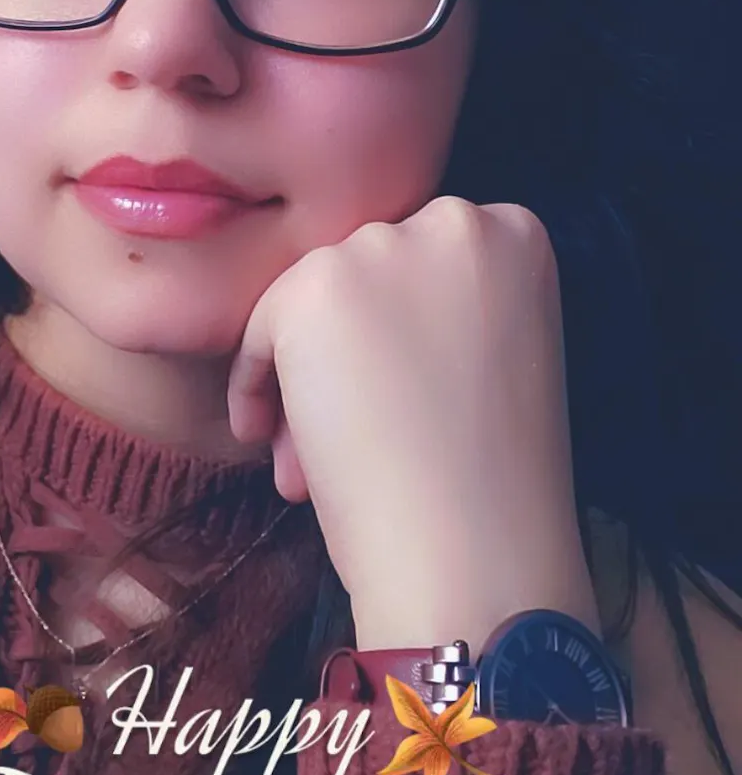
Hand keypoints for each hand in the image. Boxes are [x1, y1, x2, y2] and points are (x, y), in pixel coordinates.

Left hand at [226, 197, 601, 658]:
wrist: (477, 553)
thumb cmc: (496, 481)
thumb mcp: (500, 356)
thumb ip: (445, 306)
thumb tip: (361, 314)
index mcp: (517, 233)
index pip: (424, 262)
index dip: (399, 332)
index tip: (399, 394)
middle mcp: (454, 221)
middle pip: (365, 274)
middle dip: (348, 354)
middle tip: (350, 432)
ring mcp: (382, 248)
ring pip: (311, 301)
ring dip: (304, 377)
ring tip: (312, 462)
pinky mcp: (315, 288)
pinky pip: (260, 329)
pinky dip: (257, 386)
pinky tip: (281, 450)